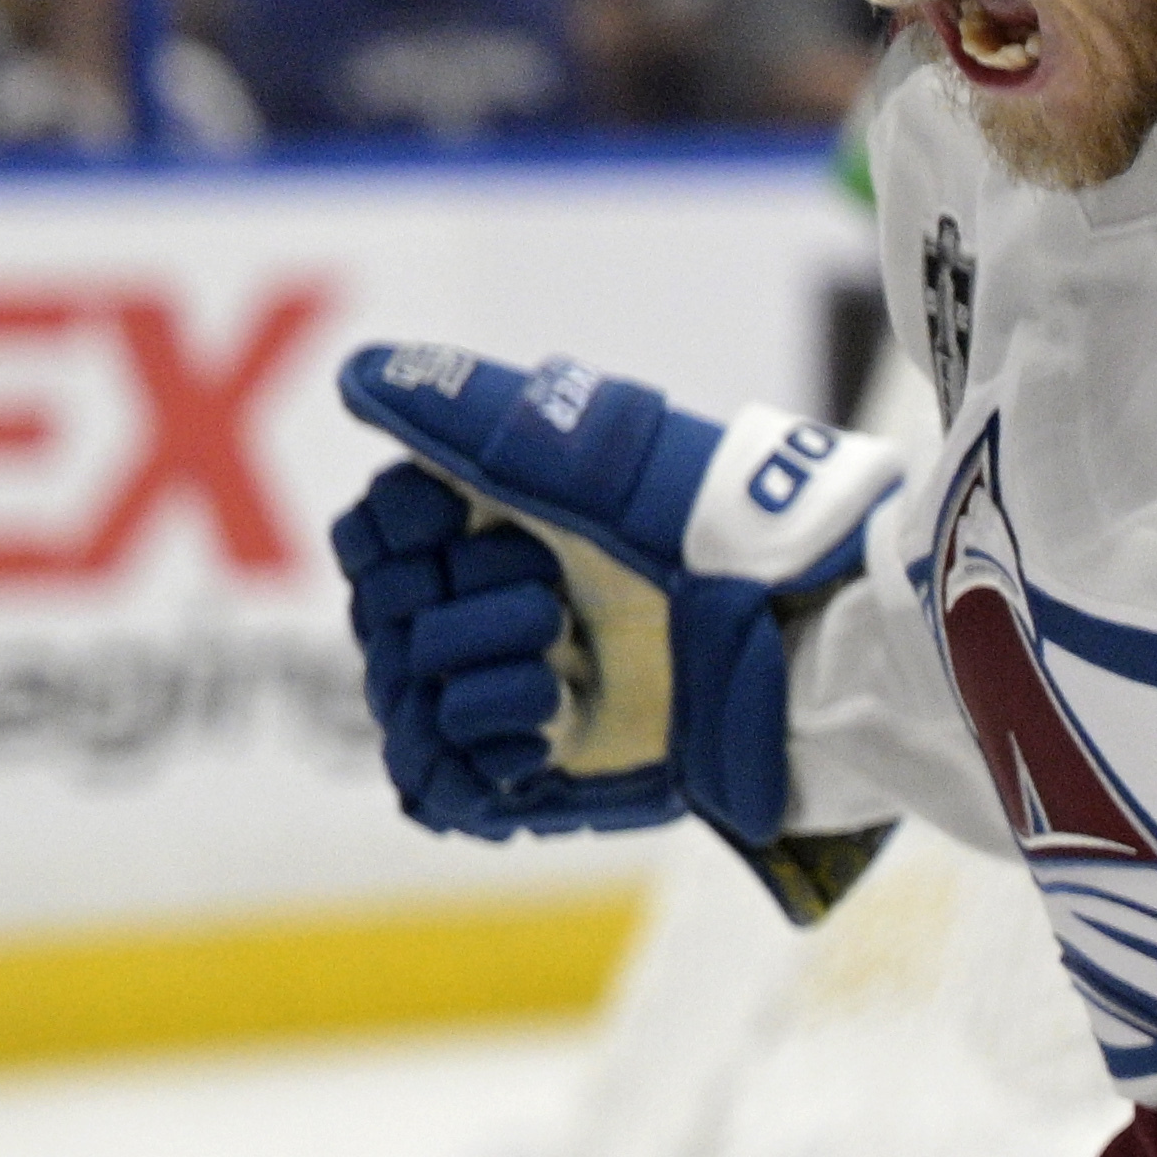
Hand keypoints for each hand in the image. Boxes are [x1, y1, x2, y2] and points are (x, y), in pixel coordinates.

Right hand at [330, 345, 905, 852]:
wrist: (801, 640)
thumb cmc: (710, 530)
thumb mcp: (581, 456)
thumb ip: (463, 409)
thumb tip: (355, 373)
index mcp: (501, 522)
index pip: (374, 533)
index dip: (400, 531)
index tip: (451, 517)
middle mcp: (500, 604)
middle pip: (383, 616)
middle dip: (453, 605)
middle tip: (548, 600)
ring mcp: (520, 692)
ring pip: (405, 698)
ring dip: (472, 670)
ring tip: (558, 662)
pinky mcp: (545, 773)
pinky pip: (438, 783)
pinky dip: (478, 746)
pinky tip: (546, 718)